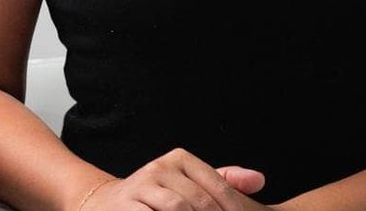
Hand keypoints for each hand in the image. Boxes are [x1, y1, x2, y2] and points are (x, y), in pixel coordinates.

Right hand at [79, 149, 268, 210]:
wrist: (105, 204)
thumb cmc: (157, 198)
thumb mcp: (189, 184)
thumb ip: (224, 182)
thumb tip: (259, 181)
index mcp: (178, 159)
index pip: (217, 187)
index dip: (234, 209)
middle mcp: (159, 168)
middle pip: (200, 202)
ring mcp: (140, 186)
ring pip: (180, 209)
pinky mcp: (126, 206)